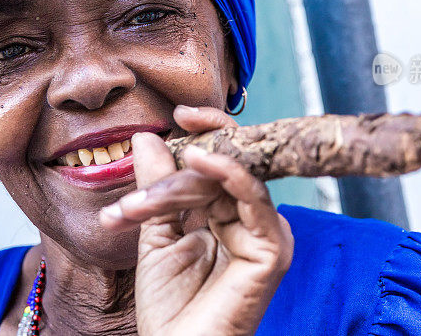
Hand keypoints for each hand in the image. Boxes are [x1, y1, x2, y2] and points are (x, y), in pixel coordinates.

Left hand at [99, 106, 293, 335]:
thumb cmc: (168, 306)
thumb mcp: (155, 232)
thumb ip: (157, 187)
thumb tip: (147, 137)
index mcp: (226, 216)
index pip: (222, 162)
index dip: (206, 133)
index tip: (178, 113)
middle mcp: (249, 220)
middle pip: (229, 164)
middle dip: (196, 147)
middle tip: (170, 125)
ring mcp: (264, 233)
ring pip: (235, 177)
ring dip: (194, 172)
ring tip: (169, 168)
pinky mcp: (273, 248)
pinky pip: (254, 199)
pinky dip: (230, 173)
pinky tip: (203, 158)